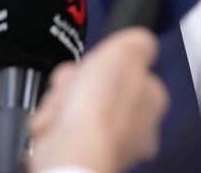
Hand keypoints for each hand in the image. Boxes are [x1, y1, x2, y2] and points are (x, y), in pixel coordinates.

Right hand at [28, 27, 168, 172]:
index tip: (93, 64)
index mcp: (151, 99)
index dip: (103, 63)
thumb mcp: (127, 50)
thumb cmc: (100, 109)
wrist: (71, 154)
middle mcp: (135, 127)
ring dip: (58, 104)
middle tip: (72, 87)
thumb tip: (139, 44)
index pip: (127, 71)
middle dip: (75, 84)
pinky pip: (57, 131)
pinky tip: (53, 127)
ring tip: (60, 110)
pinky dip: (49, 126)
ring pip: (73, 109)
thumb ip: (139, 42)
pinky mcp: (80, 157)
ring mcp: (108, 144)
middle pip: (96, 89)